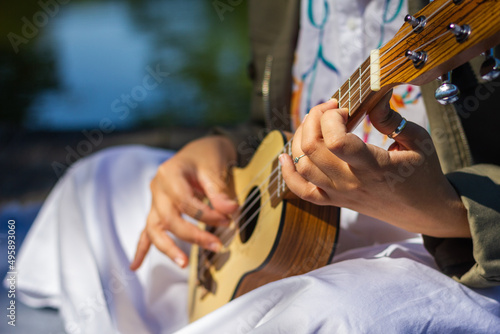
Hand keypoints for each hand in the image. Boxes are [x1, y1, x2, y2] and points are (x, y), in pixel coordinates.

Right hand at [130, 136, 238, 269]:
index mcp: (169, 173)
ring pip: (154, 228)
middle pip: (169, 218)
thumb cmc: (207, 156)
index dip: (207, 215)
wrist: (201, 150)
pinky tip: (135, 266)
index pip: (186, 202)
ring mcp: (155, 200)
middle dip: (192, 235)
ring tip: (183, 263)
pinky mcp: (157, 210)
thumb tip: (230, 211)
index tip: (227, 220)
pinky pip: (147, 231)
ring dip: (167, 248)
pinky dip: (141, 249)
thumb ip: (219, 191)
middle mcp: (158, 188)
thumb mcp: (214, 167)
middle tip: (216, 245)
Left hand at [280, 94, 469, 237]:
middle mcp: (351, 181)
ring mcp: (339, 194)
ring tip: (315, 124)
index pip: (336, 141)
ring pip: (302, 166)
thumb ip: (393, 118)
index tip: (343, 106)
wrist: (424, 212)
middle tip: (328, 108)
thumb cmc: (424, 174)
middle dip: (313, 119)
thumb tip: (372, 97)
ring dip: (300, 138)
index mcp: (374, 166)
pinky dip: (288, 173)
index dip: (331, 117)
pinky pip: (301, 191)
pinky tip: (284, 156)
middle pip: (311, 149)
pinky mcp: (334, 201)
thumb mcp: (419, 141)